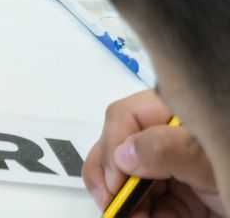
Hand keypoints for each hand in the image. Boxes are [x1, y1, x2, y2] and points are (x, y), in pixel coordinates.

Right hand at [83, 91, 224, 215]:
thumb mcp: (213, 163)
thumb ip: (174, 151)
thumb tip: (125, 152)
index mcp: (180, 116)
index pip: (126, 116)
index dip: (112, 147)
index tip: (116, 183)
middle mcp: (171, 138)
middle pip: (117, 146)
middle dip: (110, 177)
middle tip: (113, 203)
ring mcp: (173, 168)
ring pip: (125, 177)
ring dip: (123, 200)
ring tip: (132, 217)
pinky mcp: (178, 195)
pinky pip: (144, 201)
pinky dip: (140, 213)